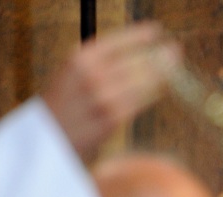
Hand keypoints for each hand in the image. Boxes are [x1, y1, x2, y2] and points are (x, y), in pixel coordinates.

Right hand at [41, 22, 180, 160]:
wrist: (46, 142)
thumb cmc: (61, 108)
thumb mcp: (70, 75)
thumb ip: (97, 63)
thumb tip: (132, 53)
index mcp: (79, 59)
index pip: (117, 41)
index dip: (140, 35)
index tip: (157, 30)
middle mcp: (92, 75)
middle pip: (135, 60)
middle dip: (159, 54)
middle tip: (176, 49)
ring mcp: (104, 97)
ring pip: (141, 80)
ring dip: (161, 72)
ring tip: (175, 64)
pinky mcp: (113, 118)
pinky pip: (140, 101)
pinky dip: (153, 92)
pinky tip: (162, 86)